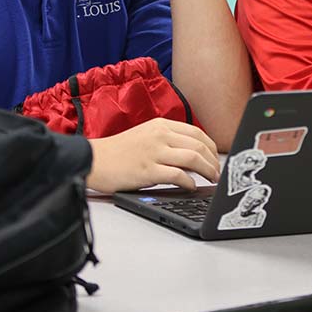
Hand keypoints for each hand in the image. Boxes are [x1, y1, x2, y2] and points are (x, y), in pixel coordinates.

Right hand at [86, 118, 220, 193]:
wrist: (93, 160)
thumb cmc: (119, 152)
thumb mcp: (146, 136)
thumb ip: (168, 141)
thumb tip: (193, 156)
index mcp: (161, 125)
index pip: (197, 133)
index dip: (211, 148)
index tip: (216, 159)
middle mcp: (159, 135)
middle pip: (199, 146)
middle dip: (214, 162)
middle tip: (218, 174)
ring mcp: (154, 152)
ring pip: (193, 158)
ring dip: (208, 171)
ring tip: (212, 180)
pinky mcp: (147, 170)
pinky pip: (178, 176)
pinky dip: (190, 182)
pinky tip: (192, 187)